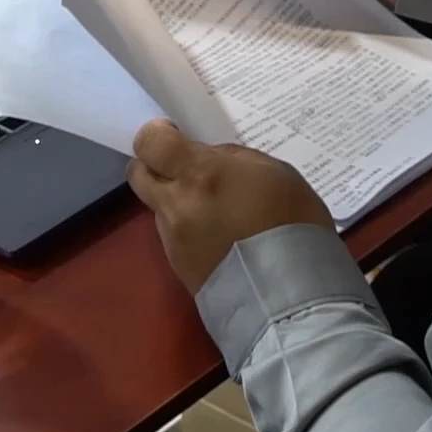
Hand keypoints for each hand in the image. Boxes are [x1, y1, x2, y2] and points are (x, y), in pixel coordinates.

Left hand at [127, 120, 332, 291]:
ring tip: (216, 215)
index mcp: (200, 174)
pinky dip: (189, 232)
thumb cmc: (293, 225)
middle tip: (185, 170)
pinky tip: (221, 242)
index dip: (157, 135)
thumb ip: (237, 162)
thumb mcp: (278, 175)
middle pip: (138, 173)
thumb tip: (214, 163)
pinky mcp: (179, 269)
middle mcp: (176, 205)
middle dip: (156, 166)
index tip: (176, 136)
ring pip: (158, 208)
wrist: (288, 295)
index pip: (150, 143)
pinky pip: (174, 237)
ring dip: (177, 203)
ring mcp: (173, 240)